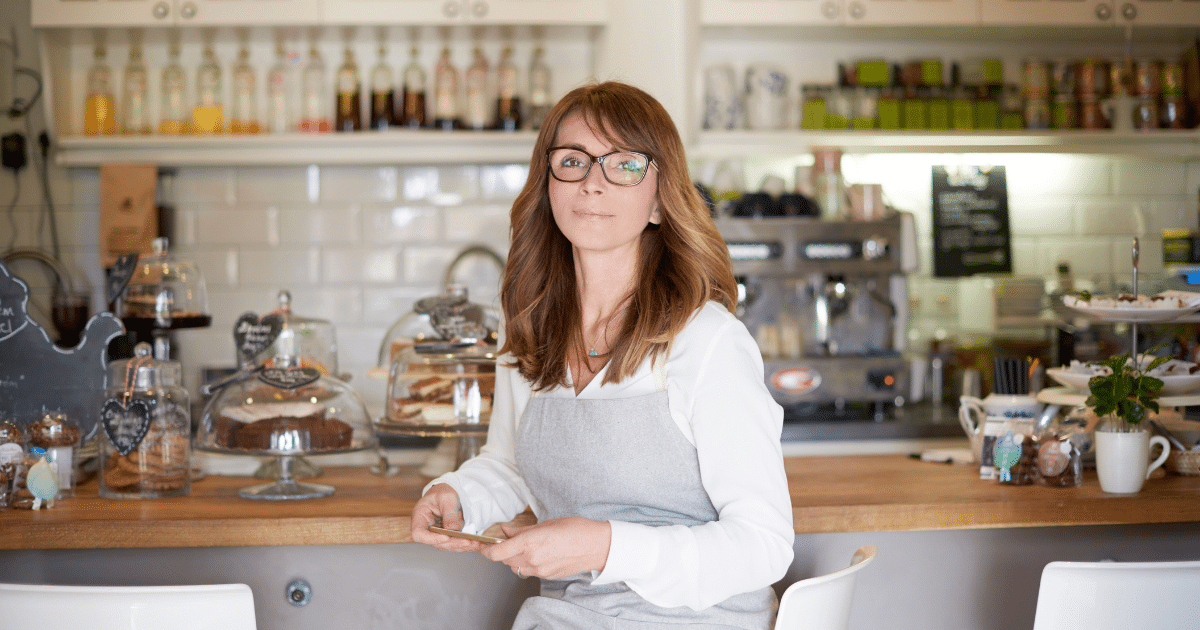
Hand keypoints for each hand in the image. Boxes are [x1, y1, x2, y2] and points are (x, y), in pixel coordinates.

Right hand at [410, 483, 485, 551]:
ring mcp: (435, 535)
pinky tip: (477, 543)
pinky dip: (466, 544)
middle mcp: (425, 529)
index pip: (418, 533)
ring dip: (462, 545)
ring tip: (476, 543)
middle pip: (436, 542)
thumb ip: (450, 514)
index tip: (446, 537)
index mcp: (420, 517)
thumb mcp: (446, 498)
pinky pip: (454, 543)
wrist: (444, 495)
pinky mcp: (445, 537)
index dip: (431, 538)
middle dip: (454, 543)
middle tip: (469, 541)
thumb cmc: (441, 492)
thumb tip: (454, 530)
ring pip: (447, 545)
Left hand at [482, 517, 611, 580]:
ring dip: (515, 558)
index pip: (497, 553)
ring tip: (528, 546)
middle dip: (503, 551)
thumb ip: (522, 530)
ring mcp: (539, 570)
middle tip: (511, 540)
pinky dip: (528, 563)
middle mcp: (532, 559)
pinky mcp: (546, 576)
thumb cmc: (576, 530)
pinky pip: (529, 571)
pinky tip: (541, 553)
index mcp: (530, 543)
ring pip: (516, 566)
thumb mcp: (546, 523)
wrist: (597, 546)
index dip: (487, 550)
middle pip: (504, 560)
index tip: (486, 545)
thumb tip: (506, 530)